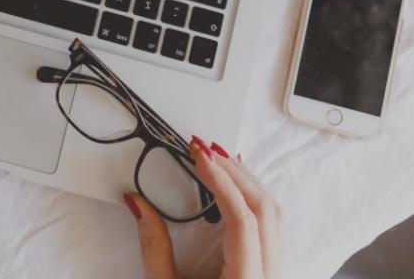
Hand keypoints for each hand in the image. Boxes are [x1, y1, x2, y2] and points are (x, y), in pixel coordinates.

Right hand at [125, 137, 282, 278]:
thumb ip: (153, 248)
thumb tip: (137, 203)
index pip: (243, 220)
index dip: (223, 182)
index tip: (200, 155)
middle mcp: (269, 278)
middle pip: (266, 210)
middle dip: (235, 173)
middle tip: (204, 148)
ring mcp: (275, 276)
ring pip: (276, 217)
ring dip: (248, 183)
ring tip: (220, 161)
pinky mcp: (271, 273)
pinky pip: (275, 228)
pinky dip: (255, 201)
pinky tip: (236, 189)